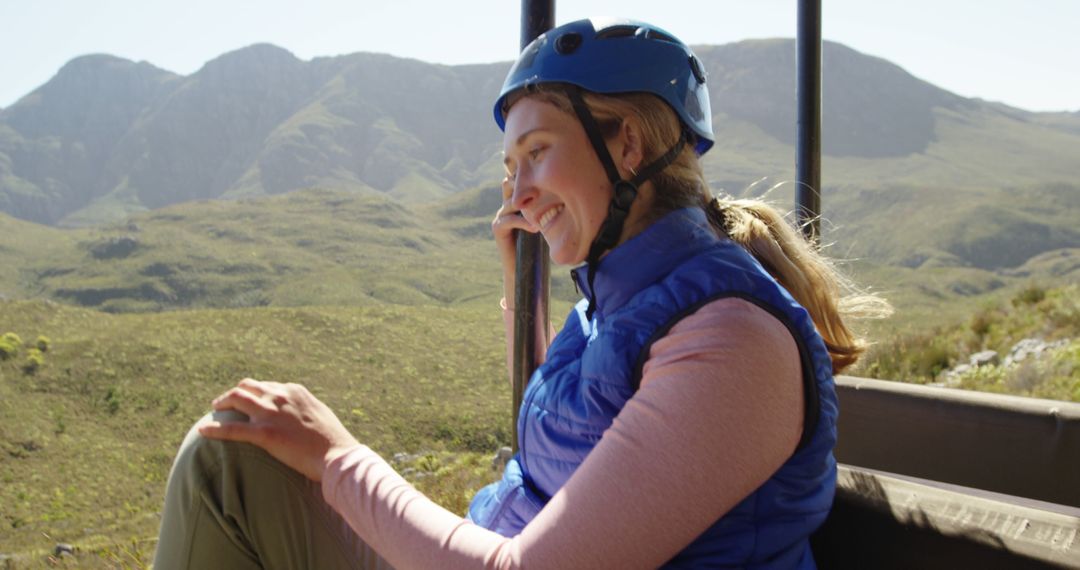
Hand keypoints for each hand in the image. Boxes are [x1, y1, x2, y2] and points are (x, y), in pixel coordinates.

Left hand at [198, 378, 359, 481]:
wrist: (338, 455)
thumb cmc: (333, 441)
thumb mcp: (319, 416)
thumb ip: (304, 410)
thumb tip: (298, 415)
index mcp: (295, 391)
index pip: (267, 385)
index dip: (254, 392)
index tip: (247, 400)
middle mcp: (280, 396)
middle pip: (248, 387)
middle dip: (233, 393)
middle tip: (224, 403)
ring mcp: (271, 414)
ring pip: (236, 399)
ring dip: (222, 403)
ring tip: (213, 411)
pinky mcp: (265, 434)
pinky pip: (231, 429)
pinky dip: (214, 429)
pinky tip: (202, 431)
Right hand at [492, 176, 538, 305]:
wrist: (523, 269)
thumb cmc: (538, 246)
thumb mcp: (544, 224)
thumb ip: (548, 210)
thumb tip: (570, 196)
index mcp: (517, 202)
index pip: (518, 181)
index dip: (527, 177)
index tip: (545, 177)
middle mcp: (507, 206)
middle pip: (508, 184)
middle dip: (522, 185)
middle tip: (540, 189)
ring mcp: (501, 216)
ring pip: (510, 202)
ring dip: (526, 206)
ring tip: (542, 213)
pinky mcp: (497, 228)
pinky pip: (508, 220)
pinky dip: (522, 222)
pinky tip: (535, 228)